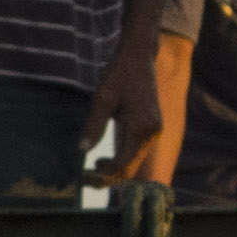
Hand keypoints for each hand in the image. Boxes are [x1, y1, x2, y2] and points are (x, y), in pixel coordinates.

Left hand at [92, 31, 182, 188]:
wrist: (138, 57)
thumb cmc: (118, 75)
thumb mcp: (102, 98)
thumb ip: (94, 125)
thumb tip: (82, 151)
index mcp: (140, 127)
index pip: (123, 164)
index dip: (104, 176)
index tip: (84, 177)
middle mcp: (151, 132)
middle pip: (131, 168)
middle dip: (109, 177)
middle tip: (85, 179)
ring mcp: (154, 130)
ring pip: (135, 161)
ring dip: (116, 169)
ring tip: (93, 167)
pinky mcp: (152, 127)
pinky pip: (137, 151)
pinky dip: (123, 159)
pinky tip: (105, 157)